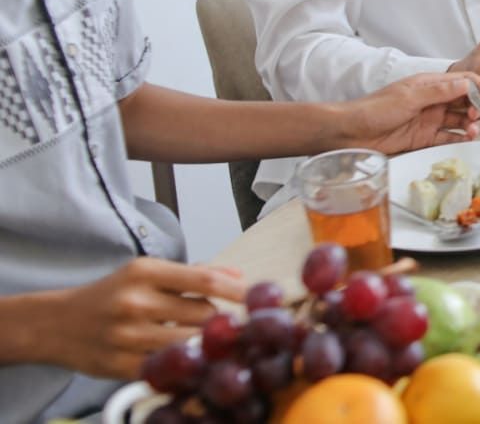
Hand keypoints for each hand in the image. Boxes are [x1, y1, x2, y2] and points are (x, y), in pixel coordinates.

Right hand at [42, 258, 244, 380]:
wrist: (56, 323)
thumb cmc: (111, 294)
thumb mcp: (146, 273)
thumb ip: (193, 274)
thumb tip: (237, 276)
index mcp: (144, 272)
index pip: (205, 281)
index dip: (239, 291)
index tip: (262, 298)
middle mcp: (135, 302)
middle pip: (204, 315)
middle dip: (222, 321)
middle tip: (233, 325)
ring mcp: (126, 337)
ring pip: (190, 343)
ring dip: (205, 343)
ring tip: (209, 341)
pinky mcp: (120, 366)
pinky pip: (167, 367)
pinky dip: (182, 364)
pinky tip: (185, 358)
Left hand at [337, 72, 479, 152]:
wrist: (350, 132)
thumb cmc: (376, 109)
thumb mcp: (409, 96)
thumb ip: (439, 91)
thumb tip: (467, 85)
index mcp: (429, 84)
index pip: (462, 82)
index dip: (479, 87)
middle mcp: (433, 101)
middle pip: (464, 101)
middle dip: (476, 107)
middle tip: (477, 117)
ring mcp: (429, 120)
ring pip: (458, 120)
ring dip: (470, 124)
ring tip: (472, 131)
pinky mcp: (424, 138)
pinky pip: (448, 138)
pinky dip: (460, 139)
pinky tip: (467, 140)